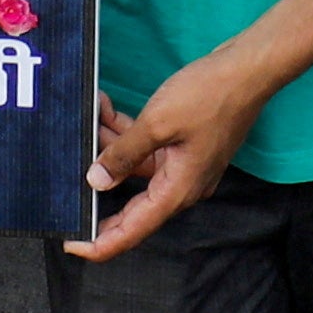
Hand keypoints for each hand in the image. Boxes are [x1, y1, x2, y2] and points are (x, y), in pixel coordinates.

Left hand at [72, 42, 283, 261]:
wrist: (247, 70)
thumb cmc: (210, 96)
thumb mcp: (157, 123)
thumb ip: (123, 154)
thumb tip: (96, 181)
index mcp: (177, 191)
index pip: (132, 231)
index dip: (99, 243)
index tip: (71, 242)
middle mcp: (182, 186)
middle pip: (131, 205)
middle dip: (97, 188)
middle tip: (65, 185)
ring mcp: (184, 167)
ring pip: (135, 169)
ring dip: (110, 149)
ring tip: (90, 120)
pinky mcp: (184, 147)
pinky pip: (147, 150)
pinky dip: (127, 136)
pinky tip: (107, 112)